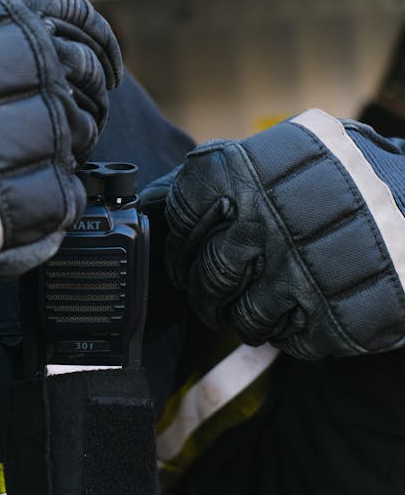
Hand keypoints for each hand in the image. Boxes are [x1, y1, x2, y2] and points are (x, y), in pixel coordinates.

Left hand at [144, 109, 404, 358]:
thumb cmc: (343, 175)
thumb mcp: (281, 152)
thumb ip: (221, 176)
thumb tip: (149, 202)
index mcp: (240, 175)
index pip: (180, 220)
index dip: (184, 243)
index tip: (194, 251)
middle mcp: (262, 223)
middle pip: (205, 278)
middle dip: (208, 290)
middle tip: (221, 289)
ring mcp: (297, 275)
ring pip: (241, 319)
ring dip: (249, 316)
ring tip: (271, 299)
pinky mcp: (331, 320)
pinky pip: (288, 341)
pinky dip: (294, 331)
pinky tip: (311, 306)